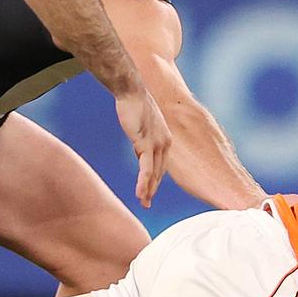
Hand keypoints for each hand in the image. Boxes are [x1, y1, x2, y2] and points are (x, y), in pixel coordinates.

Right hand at [114, 86, 171, 207]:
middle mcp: (165, 143)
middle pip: (159, 172)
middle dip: (152, 189)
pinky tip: (141, 194)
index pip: (161, 165)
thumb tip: (140, 153)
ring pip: (154, 173)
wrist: (131, 91)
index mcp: (166, 140)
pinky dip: (143, 183)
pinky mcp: (146, 144)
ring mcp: (157, 144)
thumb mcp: (143, 126)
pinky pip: (146, 168)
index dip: (155, 180)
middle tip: (147, 204)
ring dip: (148, 190)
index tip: (150, 192)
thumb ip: (144, 140)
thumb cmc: (134, 106)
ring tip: (144, 204)